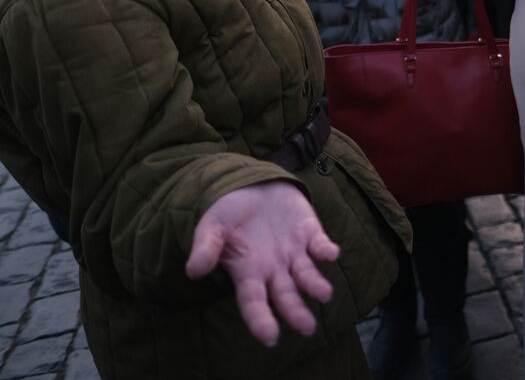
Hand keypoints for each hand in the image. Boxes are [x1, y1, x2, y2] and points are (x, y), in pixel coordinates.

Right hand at [186, 181, 338, 347]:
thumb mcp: (212, 227)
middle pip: (286, 295)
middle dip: (296, 312)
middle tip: (307, 328)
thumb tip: (194, 271)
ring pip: (307, 275)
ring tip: (324, 294)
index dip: (261, 320)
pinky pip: (320, 244)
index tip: (270, 338)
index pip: (254, 301)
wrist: (251, 186)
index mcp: (248, 272)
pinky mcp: (310, 232)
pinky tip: (330, 253)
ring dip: (316, 284)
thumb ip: (206, 247)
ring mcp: (294, 251)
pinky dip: (326, 250)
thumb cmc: (229, 213)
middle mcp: (274, 268)